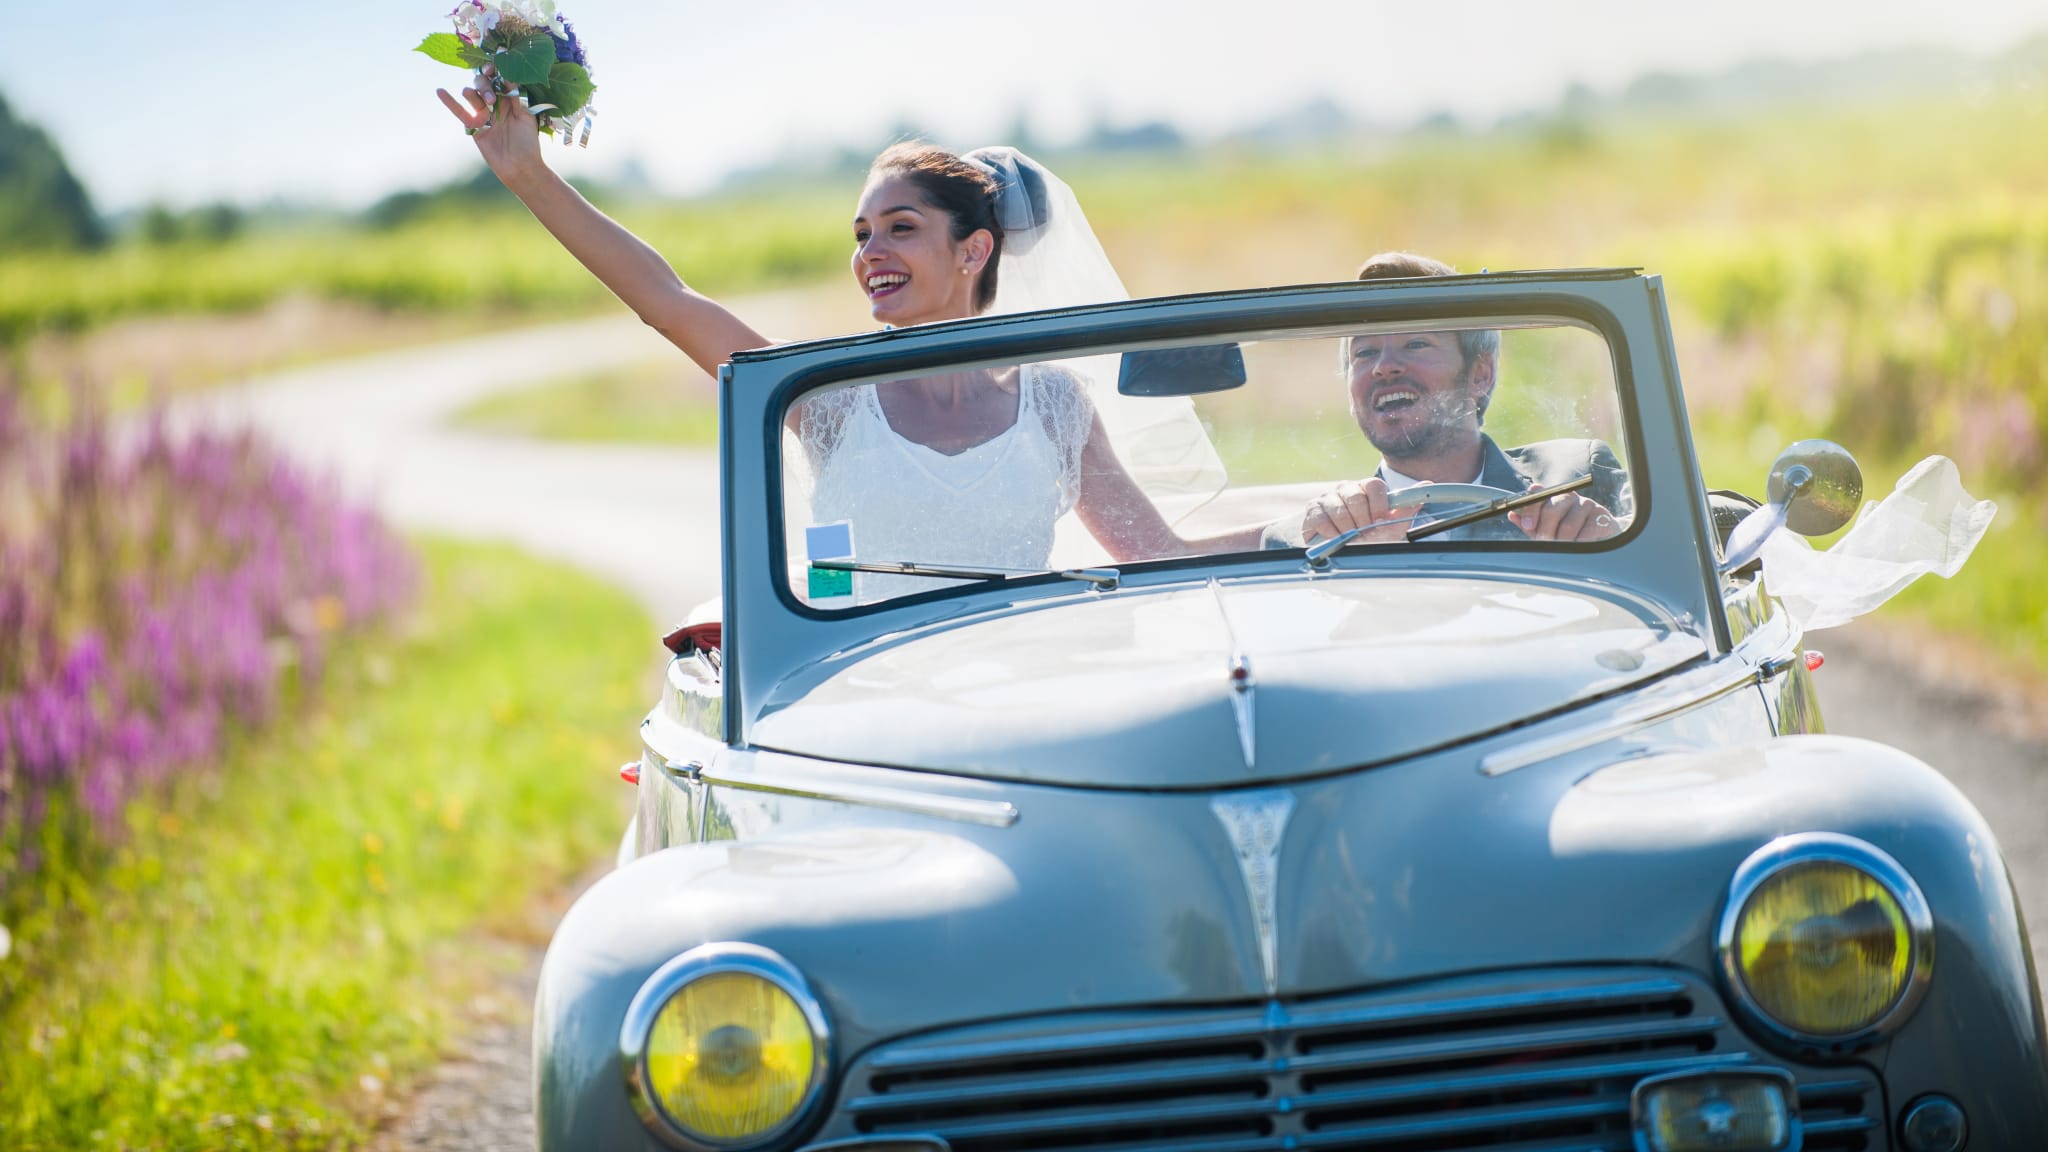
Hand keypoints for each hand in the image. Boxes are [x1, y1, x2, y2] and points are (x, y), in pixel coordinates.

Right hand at [437, 67, 543, 185]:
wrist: (520, 167)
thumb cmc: (528, 142)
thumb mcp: (526, 116)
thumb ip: (516, 97)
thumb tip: (509, 77)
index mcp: (510, 98)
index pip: (499, 78)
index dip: (495, 70)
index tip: (494, 66)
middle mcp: (495, 103)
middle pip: (484, 83)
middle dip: (486, 84)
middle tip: (492, 96)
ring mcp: (483, 113)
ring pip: (472, 94)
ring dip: (475, 94)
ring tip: (482, 101)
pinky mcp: (474, 126)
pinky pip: (459, 112)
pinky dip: (449, 102)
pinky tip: (440, 91)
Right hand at [1301, 477, 1407, 545]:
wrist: (1343, 552)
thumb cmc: (1368, 537)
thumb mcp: (1391, 526)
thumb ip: (1407, 507)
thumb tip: (1428, 484)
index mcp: (1366, 489)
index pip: (1374, 485)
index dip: (1379, 504)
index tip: (1381, 522)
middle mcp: (1347, 489)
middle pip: (1355, 495)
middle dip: (1362, 519)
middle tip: (1365, 533)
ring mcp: (1328, 498)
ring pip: (1337, 505)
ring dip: (1347, 527)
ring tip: (1351, 538)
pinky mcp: (1312, 510)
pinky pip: (1321, 517)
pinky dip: (1330, 531)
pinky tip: (1335, 539)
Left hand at [1507, 486, 1625, 541]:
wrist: (1602, 536)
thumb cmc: (1569, 533)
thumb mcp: (1548, 529)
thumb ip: (1531, 524)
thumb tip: (1512, 515)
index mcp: (1552, 497)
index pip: (1538, 495)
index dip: (1531, 509)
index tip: (1528, 525)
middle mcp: (1569, 496)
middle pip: (1552, 509)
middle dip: (1545, 530)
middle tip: (1545, 543)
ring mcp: (1586, 504)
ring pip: (1568, 525)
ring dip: (1562, 541)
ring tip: (1562, 550)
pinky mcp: (1601, 514)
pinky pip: (1586, 532)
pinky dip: (1579, 543)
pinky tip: (1579, 547)